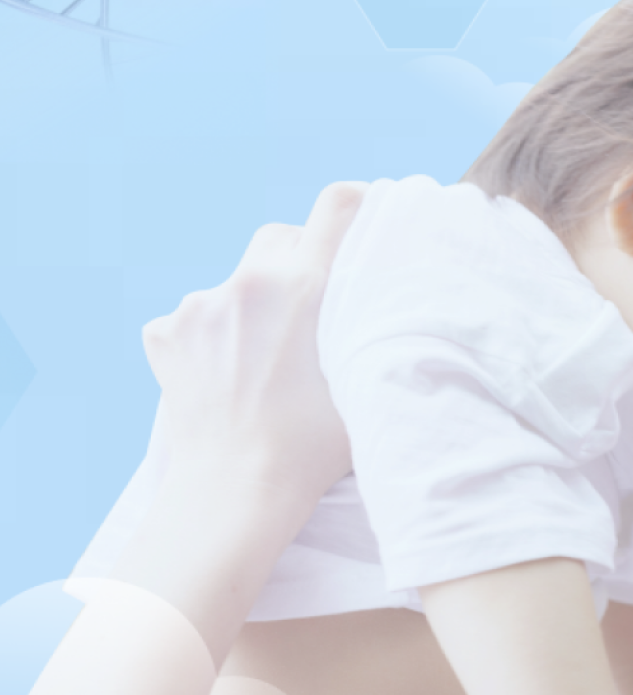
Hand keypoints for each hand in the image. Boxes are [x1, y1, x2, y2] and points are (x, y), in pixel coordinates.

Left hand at [141, 181, 365, 502]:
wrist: (234, 492)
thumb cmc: (312, 448)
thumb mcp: (366, 379)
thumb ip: (376, 326)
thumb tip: (403, 295)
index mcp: (302, 287)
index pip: (338, 205)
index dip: (359, 202)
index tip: (367, 215)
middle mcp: (246, 283)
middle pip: (281, 237)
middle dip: (301, 260)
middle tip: (316, 307)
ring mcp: (198, 307)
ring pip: (238, 279)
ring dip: (256, 302)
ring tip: (270, 357)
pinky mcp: (166, 333)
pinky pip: (198, 314)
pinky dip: (216, 333)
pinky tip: (231, 371)